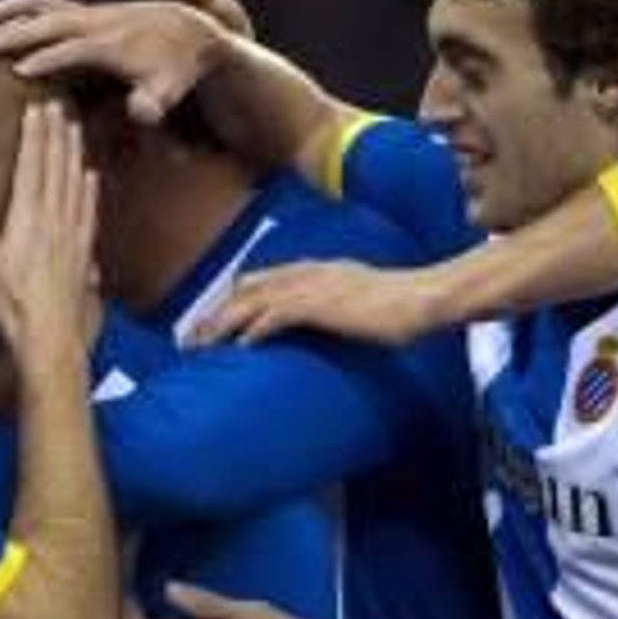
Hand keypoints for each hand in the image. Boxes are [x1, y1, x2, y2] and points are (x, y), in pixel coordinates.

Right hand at [0, 0, 227, 126]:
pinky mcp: (78, 10)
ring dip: (1, 12)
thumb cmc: (177, 70)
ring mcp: (85, 12)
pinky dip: (8, 8)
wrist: (189, 31)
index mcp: (114, 45)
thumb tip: (141, 113)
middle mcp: (95, 22)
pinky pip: (36, 2)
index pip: (74, 50)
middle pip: (46, 21)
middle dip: (11, 32)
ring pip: (35, 4)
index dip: (48, 59)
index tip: (18, 73)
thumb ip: (154, 102)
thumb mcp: (171, 90)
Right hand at [0, 101, 98, 360]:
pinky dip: (90, 190)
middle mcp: (54, 221)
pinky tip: (91, 176)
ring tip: (75, 128)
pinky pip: (88, 212)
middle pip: (56, 168)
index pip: (31, 166)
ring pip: (75, 184)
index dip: (34, 135)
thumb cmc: (8, 306)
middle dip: (57, 135)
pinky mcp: (84, 254)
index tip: (35, 108)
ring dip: (75, 154)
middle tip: (59, 106)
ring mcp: (72, 236)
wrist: (49, 340)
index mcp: (27, 219)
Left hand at [193, 260, 443, 346]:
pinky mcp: (320, 304)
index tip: (212, 325)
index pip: (258, 280)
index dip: (231, 302)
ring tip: (203, 349)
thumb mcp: (360, 299)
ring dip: (222, 324)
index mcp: (314, 270)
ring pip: (250, 301)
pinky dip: (252, 330)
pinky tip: (240, 348)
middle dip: (214, 315)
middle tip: (192, 343)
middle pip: (244, 289)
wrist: (424, 298)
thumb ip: (336, 305)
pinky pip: (274, 316)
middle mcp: (306, 273)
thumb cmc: (402, 305)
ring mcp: (311, 286)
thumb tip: (326, 325)